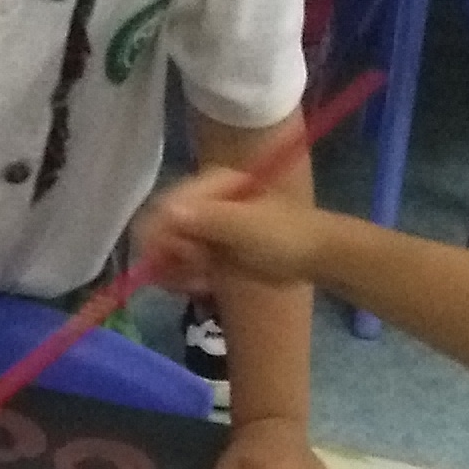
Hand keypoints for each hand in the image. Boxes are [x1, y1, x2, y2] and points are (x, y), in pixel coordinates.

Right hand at [138, 166, 321, 298]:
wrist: (310, 255)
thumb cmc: (285, 234)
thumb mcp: (246, 226)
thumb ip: (208, 218)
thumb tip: (167, 210)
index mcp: (208, 185)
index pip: (164, 207)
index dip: (163, 235)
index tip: (186, 256)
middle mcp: (198, 203)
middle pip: (158, 231)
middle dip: (171, 257)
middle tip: (198, 271)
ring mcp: (199, 228)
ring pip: (163, 253)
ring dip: (177, 272)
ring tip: (203, 281)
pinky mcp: (202, 251)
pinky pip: (175, 266)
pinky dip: (183, 279)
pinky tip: (203, 284)